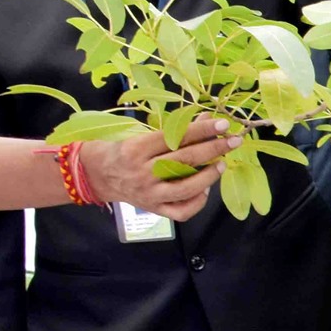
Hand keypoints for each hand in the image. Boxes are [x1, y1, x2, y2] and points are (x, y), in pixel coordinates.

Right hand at [82, 119, 243, 220]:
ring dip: (209, 176)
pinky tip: (205, 189)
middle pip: (184, 160)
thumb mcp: (142, 135)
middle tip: (234, 140)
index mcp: (136, 149)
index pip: (175, 138)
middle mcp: (142, 173)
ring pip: (186, 188)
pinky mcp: (154, 209)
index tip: (223, 123)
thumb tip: (207, 119)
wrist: (96, 175)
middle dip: (214, 148)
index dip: (201, 130)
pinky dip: (197, 201)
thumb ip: (174, 131)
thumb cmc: (122, 150)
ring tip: (222, 164)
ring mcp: (149, 194)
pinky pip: (181, 211)